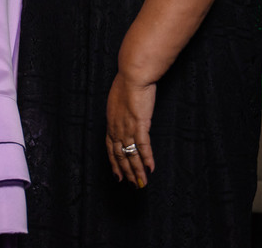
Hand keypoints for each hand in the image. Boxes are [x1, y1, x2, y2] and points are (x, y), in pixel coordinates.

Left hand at [105, 71, 156, 187]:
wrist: (132, 75)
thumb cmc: (126, 83)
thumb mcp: (118, 100)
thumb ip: (121, 112)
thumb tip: (127, 116)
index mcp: (111, 122)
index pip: (110, 148)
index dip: (114, 163)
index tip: (117, 175)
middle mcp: (117, 127)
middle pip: (120, 155)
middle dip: (126, 172)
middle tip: (132, 185)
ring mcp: (128, 127)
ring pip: (131, 154)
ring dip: (137, 170)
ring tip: (141, 183)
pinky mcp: (140, 124)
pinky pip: (143, 146)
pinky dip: (147, 158)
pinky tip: (151, 168)